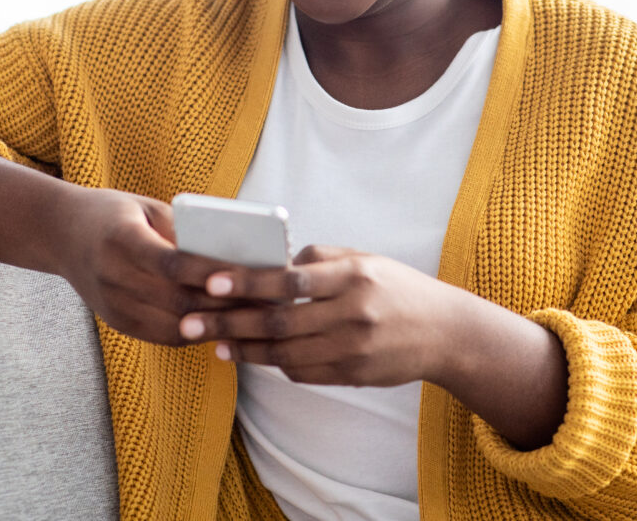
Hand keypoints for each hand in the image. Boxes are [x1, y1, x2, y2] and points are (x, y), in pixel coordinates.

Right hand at [56, 188, 252, 345]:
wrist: (61, 234)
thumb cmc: (114, 214)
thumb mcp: (147, 208)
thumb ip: (183, 231)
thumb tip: (231, 256)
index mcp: (121, 239)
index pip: (170, 263)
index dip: (206, 274)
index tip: (244, 276)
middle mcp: (113, 276)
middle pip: (177, 300)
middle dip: (225, 305)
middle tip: (266, 301)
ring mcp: (113, 305)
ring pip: (175, 326)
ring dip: (217, 325)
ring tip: (254, 319)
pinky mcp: (117, 322)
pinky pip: (164, 336)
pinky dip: (198, 333)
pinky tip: (225, 326)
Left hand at [175, 245, 463, 387]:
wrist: (445, 333)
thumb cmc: (398, 288)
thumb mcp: (365, 260)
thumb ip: (320, 260)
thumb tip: (273, 265)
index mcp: (353, 276)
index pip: (289, 280)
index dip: (247, 282)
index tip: (211, 282)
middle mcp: (352, 314)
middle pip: (278, 322)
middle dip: (229, 322)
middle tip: (191, 321)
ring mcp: (353, 349)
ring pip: (284, 353)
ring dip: (245, 349)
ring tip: (215, 342)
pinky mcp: (353, 375)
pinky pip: (302, 372)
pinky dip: (275, 363)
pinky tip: (254, 355)